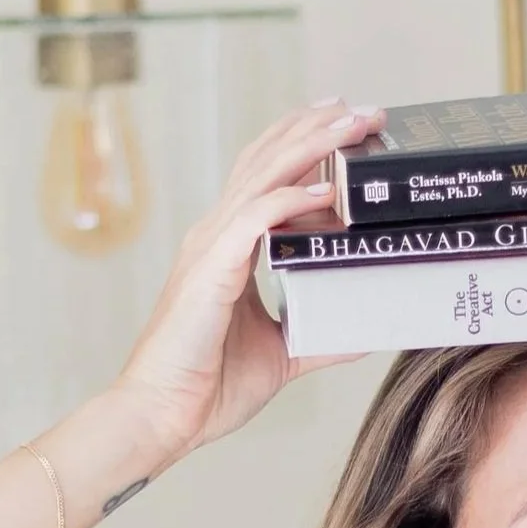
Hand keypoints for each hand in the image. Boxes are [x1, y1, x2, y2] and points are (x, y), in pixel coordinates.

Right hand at [113, 98, 385, 456]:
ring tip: (353, 123)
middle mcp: (216, 237)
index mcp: (227, 250)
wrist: (163, 418)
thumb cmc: (206, 388)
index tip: (345, 124)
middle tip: (363, 109)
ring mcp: (210, 249)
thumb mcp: (282, 355)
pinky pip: (254, 220)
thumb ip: (319, 336)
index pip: (264, 177)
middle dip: (315, 129)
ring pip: (264, 176)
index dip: (301, 144)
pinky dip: (291, 199)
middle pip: (266, 160)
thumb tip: (363, 330)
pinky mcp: (211, 271)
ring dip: (312, 146)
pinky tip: (326, 190)